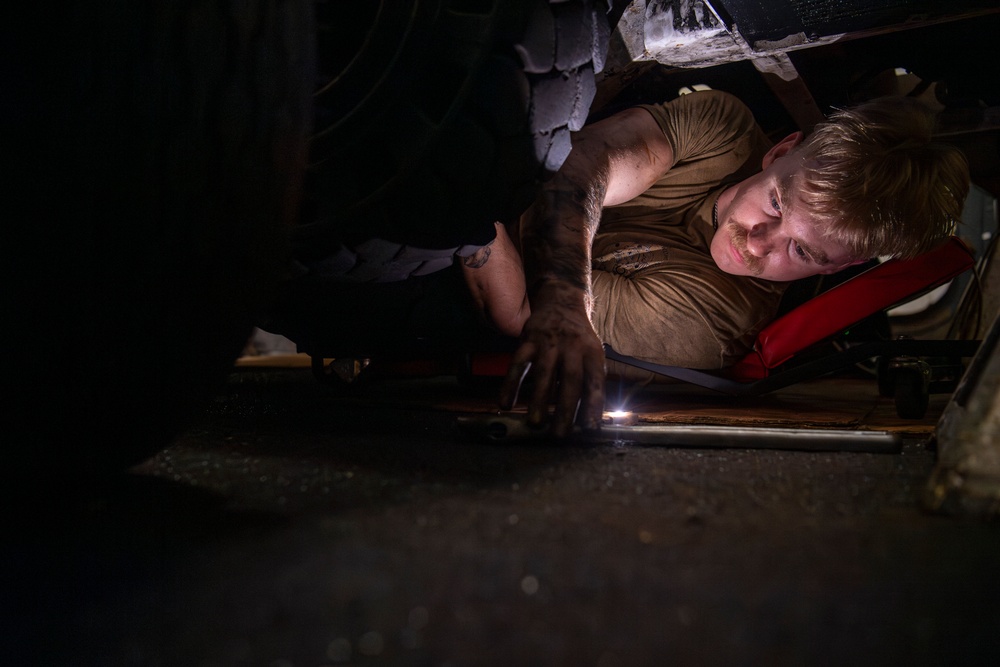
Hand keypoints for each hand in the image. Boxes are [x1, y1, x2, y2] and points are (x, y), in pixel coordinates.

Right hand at [499, 279, 605, 436]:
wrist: (561, 300)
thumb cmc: (579, 337)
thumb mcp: (592, 352)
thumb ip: (591, 380)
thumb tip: (591, 418)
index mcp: (592, 351)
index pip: (595, 381)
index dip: (594, 404)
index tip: (591, 428)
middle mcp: (572, 345)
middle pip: (570, 380)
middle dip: (565, 409)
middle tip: (559, 434)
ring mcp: (549, 342)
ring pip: (544, 373)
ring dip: (538, 400)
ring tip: (536, 423)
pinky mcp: (527, 340)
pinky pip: (517, 364)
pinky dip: (511, 384)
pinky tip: (505, 403)